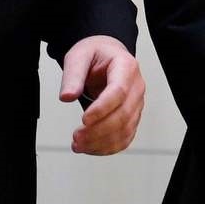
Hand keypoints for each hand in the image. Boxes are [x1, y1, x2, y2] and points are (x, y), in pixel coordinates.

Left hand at [58, 35, 144, 153]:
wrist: (107, 56)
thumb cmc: (96, 55)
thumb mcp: (79, 56)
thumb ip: (72, 75)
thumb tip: (67, 97)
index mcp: (126, 67)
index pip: (119, 92)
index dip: (102, 109)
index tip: (84, 120)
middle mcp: (136, 87)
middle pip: (123, 115)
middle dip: (98, 130)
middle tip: (76, 137)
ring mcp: (137, 104)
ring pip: (125, 130)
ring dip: (101, 142)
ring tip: (78, 144)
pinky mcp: (132, 117)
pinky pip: (125, 138)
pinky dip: (108, 148)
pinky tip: (90, 148)